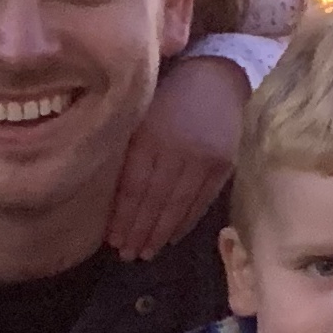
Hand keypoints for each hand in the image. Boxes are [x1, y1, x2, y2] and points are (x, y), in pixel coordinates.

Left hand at [107, 53, 245, 260]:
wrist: (218, 76)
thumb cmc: (169, 96)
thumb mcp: (141, 115)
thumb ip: (129, 150)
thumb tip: (108, 196)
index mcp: (151, 135)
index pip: (134, 186)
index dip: (123, 216)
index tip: (112, 239)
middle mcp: (178, 150)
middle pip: (154, 201)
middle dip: (139, 231)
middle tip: (127, 255)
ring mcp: (204, 160)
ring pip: (178, 206)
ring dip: (160, 234)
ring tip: (145, 253)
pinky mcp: (223, 166)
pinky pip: (201, 202)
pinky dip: (185, 223)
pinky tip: (170, 238)